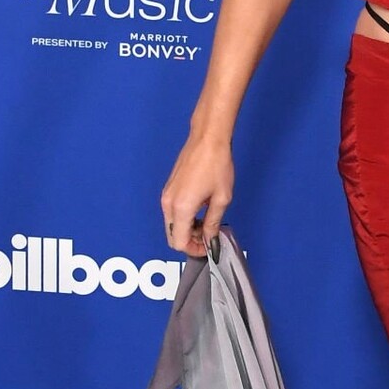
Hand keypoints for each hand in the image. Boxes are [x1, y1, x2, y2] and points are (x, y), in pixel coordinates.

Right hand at [159, 132, 234, 257]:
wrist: (207, 139)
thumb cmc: (216, 165)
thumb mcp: (221, 198)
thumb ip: (213, 223)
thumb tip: (211, 239)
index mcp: (181, 208)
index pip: (179, 242)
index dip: (195, 249)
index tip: (208, 247)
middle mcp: (168, 203)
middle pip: (173, 236)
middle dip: (191, 241)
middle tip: (209, 236)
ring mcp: (166, 195)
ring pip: (172, 225)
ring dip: (188, 230)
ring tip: (208, 222)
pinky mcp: (169, 189)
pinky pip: (172, 213)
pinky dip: (184, 219)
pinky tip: (200, 212)